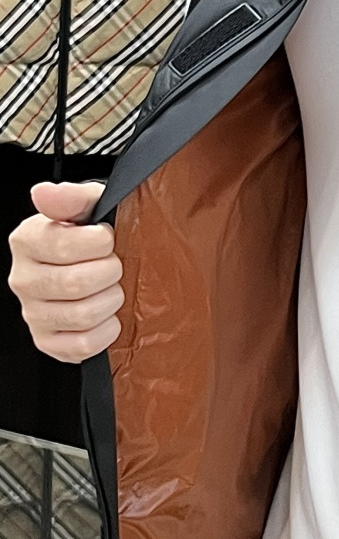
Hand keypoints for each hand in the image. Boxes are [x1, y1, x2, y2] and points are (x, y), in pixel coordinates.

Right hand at [7, 181, 122, 363]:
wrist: (99, 267)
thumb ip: (73, 197)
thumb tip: (45, 193)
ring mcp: (33, 314)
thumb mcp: (90, 207)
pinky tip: (107, 314)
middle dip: (109, 273)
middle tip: (114, 265)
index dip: (100, 243)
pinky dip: (107, 330)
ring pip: (83, 315)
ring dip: (110, 300)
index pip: (63, 246)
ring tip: (110, 288)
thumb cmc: (93, 237)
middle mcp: (23, 279)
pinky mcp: (49, 342)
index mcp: (27, 240)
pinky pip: (84, 344)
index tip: (107, 238)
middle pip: (75, 283)